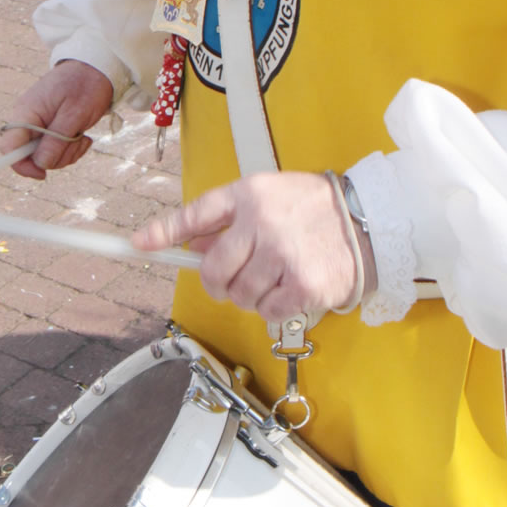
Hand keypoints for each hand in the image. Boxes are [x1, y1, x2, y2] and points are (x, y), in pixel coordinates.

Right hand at [0, 60, 113, 179]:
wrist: (96, 68)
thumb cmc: (85, 86)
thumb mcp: (74, 114)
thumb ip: (56, 139)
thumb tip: (40, 164)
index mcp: (26, 113)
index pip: (8, 146)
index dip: (20, 165)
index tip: (41, 174)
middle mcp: (28, 120)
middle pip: (30, 156)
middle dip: (55, 157)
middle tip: (76, 141)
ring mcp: (39, 125)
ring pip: (46, 157)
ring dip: (67, 153)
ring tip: (82, 136)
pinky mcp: (50, 129)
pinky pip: (56, 151)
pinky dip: (71, 149)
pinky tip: (82, 137)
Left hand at [132, 171, 364, 322]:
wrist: (366, 220)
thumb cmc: (313, 208)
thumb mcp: (267, 196)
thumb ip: (229, 220)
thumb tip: (193, 246)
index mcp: (249, 195)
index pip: (196, 214)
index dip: (164, 232)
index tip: (140, 244)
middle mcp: (262, 222)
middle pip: (213, 270)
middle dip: (217, 282)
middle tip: (231, 281)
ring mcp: (282, 255)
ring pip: (239, 294)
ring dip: (249, 295)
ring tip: (272, 278)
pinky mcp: (302, 285)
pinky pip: (266, 311)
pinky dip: (272, 308)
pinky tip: (288, 290)